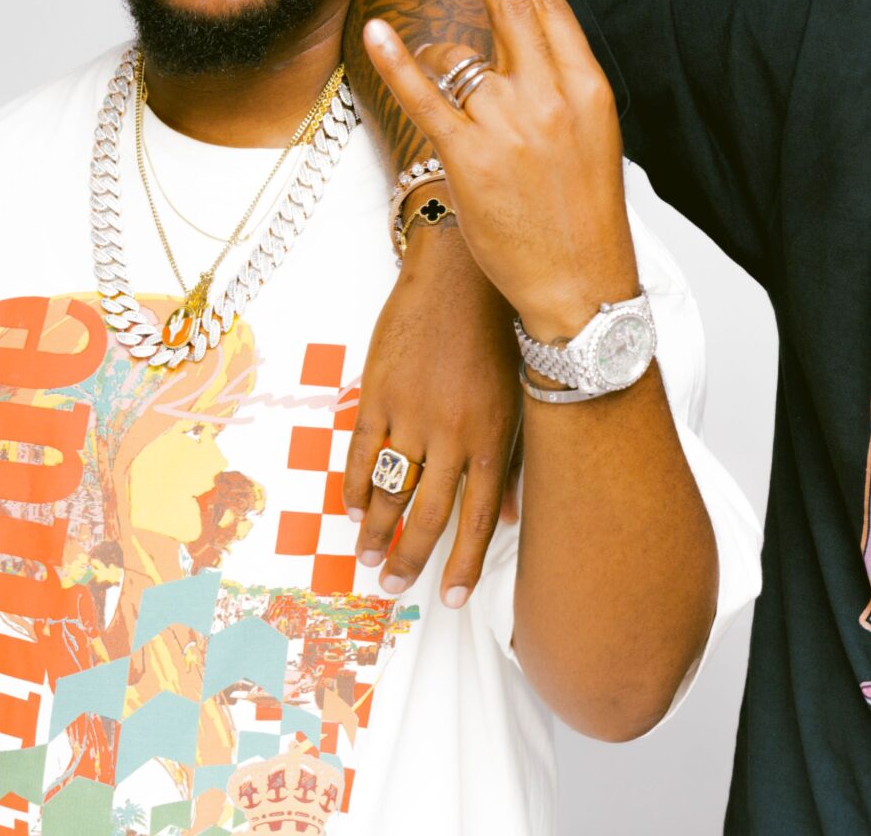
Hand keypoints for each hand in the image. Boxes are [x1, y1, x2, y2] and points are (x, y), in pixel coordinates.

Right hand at [340, 223, 521, 607]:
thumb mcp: (518, 398)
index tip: (450, 597)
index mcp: (492, 437)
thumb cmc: (498, 333)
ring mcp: (410, 413)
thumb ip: (512, 459)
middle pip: (427, 513)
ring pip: (389, 490)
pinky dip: (355, 486)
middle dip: (410, 557)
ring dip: (376, 530)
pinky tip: (353, 508)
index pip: (480, 517)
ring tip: (368, 556)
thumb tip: (513, 518)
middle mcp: (452, 433)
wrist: (462, 274)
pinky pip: (361, 452)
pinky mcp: (377, 392)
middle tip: (394, 585)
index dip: (464, 563)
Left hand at [359, 0, 639, 342]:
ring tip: (471, 122)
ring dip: (451, 74)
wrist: (583, 287)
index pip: (550, 7)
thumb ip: (561, 82)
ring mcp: (509, 124)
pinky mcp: (470, 157)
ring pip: (461, 60)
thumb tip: (524, 37)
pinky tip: (377, 31)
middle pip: (509, 2)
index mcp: (587, 87)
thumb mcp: (594, 134)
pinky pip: (424, 96)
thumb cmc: (585, 215)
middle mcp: (550, 95)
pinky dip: (396, 61)